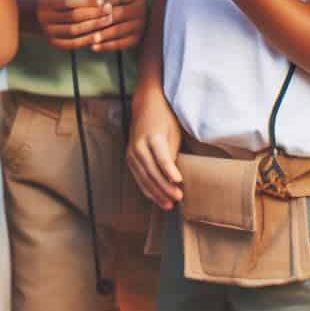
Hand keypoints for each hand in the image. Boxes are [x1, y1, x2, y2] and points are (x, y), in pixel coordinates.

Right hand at [34, 0, 111, 51]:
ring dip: (92, 26)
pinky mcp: (54, 43)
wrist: (33, 19)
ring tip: (107, 20)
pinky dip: (86, 41)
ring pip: (74, 31)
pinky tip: (97, 36)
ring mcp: (49, 32)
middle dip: (93, 13)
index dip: (86, 1)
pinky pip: (72, 44)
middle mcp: (46, 19)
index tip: (101, 0)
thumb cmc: (47, 2)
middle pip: (73, 17)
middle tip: (108, 9)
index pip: (68, 2)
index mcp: (46, 3)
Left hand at [91, 0, 146, 52]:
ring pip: (118, 30)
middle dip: (102, 18)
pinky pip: (120, 44)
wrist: (136, 13)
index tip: (98, 4)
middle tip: (88, 22)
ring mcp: (138, 25)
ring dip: (103, 34)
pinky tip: (94, 46)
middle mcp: (139, 9)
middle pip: (120, 14)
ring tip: (89, 36)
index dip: (110, 0)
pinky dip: (106, 46)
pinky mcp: (135, 39)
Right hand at [127, 85, 183, 208]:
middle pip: (151, 171)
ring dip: (157, 193)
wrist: (145, 105)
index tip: (179, 181)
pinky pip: (138, 177)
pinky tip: (157, 198)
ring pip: (143, 178)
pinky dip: (147, 189)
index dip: (169, 170)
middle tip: (178, 198)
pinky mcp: (130, 158)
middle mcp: (138, 146)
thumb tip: (173, 176)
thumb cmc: (164, 119)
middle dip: (165, 187)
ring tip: (169, 204)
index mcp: (152, 137)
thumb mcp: (172, 132)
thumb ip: (170, 153)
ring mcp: (132, 152)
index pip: (161, 157)